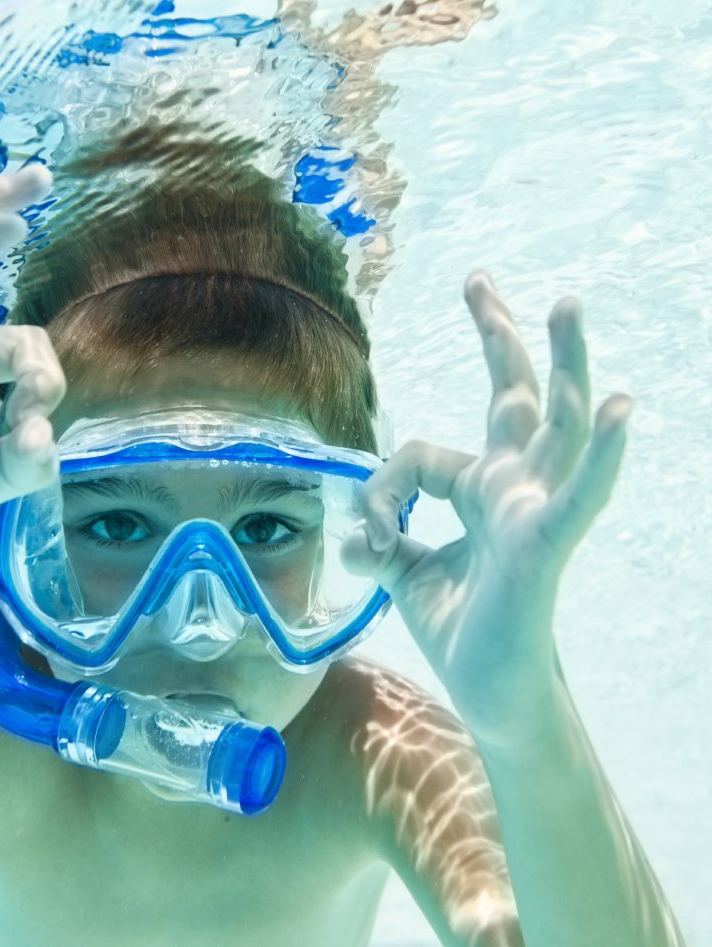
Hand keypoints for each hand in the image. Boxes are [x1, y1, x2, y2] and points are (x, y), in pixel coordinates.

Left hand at [340, 270, 631, 747]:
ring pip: (556, 422)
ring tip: (568, 302)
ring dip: (563, 361)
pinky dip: (600, 453)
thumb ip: (381, 539)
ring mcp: (535, 508)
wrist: (490, 691)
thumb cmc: (462, 628)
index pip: (418, 453)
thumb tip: (350, 531)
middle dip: (498, 334)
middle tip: (477, 278)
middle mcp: (513, 486)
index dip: (382, 489)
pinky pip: (579, 493)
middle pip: (512, 394)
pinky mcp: (547, 542)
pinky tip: (620, 406)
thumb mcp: (406, 573)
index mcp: (480, 487)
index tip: (367, 533)